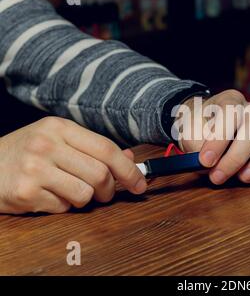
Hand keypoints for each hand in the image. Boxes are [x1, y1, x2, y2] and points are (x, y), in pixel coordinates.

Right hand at [0, 117, 146, 214]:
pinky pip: (63, 207)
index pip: (106, 148)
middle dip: (109, 189)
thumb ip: (93, 149)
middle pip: (100, 174)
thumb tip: (129, 159)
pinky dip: (63, 206)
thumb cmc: (26, 152)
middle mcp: (47, 144)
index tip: (140, 183)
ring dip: (85, 199)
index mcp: (59, 127)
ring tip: (70, 191)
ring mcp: (34, 168)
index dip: (128, 169)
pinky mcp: (25, 192)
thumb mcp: (58, 140)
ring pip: (85, 194)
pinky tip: (49, 195)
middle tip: (104, 193)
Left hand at [177, 90, 249, 184]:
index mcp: (230, 102)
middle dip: (235, 157)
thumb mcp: (188, 131)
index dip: (219, 138)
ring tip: (245, 177)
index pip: (231, 113)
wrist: (203, 125)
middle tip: (218, 176)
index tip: (206, 160)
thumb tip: (205, 160)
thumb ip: (194, 143)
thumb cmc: (199, 127)